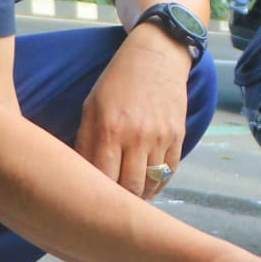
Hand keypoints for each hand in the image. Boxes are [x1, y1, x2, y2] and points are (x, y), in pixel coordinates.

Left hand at [77, 26, 190, 198]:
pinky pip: (169, 172)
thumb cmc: (117, 83)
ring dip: (139, 195)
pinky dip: (158, 184)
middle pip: (129, 188)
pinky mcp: (178, 136)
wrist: (156, 57)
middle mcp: (136, 136)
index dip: (97, 195)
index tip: (91, 201)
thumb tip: (82, 176)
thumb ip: (86, 143)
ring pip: (151, 184)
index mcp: (109, 129)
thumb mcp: (92, 107)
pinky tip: (147, 185)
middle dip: (119, 201)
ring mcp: (160, 137)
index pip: (102, 179)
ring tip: (129, 198)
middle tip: (110, 204)